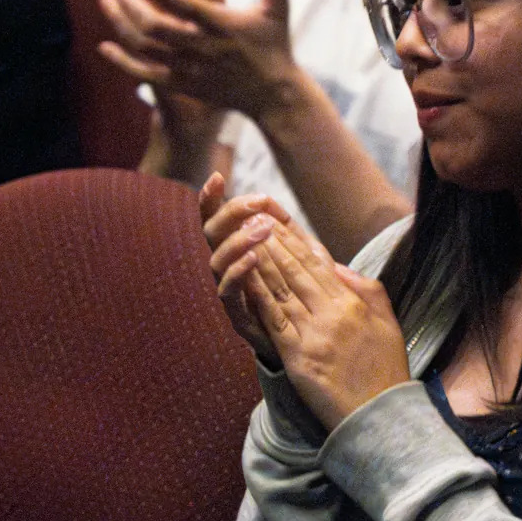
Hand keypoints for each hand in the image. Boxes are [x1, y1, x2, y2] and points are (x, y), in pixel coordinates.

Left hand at [98, 0, 297, 119]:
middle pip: (155, 25)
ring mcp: (190, 68)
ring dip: (121, 23)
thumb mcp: (278, 11)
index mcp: (223, 25)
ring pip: (144, 46)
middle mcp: (203, 47)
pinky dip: (122, 61)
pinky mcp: (183, 84)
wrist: (273, 94)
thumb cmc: (275, 47)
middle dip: (131, 3)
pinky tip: (104, 46)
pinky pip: (145, 74)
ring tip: (107, 2)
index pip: (185, 5)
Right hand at [203, 174, 293, 351]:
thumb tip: (274, 206)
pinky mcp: (237, 315)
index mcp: (238, 251)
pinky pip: (229, 291)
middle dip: (230, 214)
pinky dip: (240, 272)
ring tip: (261, 229)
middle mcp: (227, 269)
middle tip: (257, 203)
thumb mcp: (300, 259)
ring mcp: (230, 292)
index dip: (212, 200)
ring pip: (218, 261)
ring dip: (238, 241)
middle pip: (212, 235)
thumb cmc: (302, 296)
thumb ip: (287, 234)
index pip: (219, 220)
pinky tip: (254, 258)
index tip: (216, 177)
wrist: (309, 343)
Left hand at [216, 206, 410, 430]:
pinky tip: (243, 278)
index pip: (318, 263)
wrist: (380, 413)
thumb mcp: (387, 322)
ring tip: (243, 238)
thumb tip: (339, 267)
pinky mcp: (298, 356)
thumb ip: (365, 290)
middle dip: (272, 242)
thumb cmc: (385, 369)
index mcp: (353, 303)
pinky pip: (273, 320)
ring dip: (259, 261)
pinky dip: (256, 296)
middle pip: (296, 270)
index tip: (276, 220)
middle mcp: (333, 312)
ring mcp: (314, 333)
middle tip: (252, 218)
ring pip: (281, 289)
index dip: (294, 240)